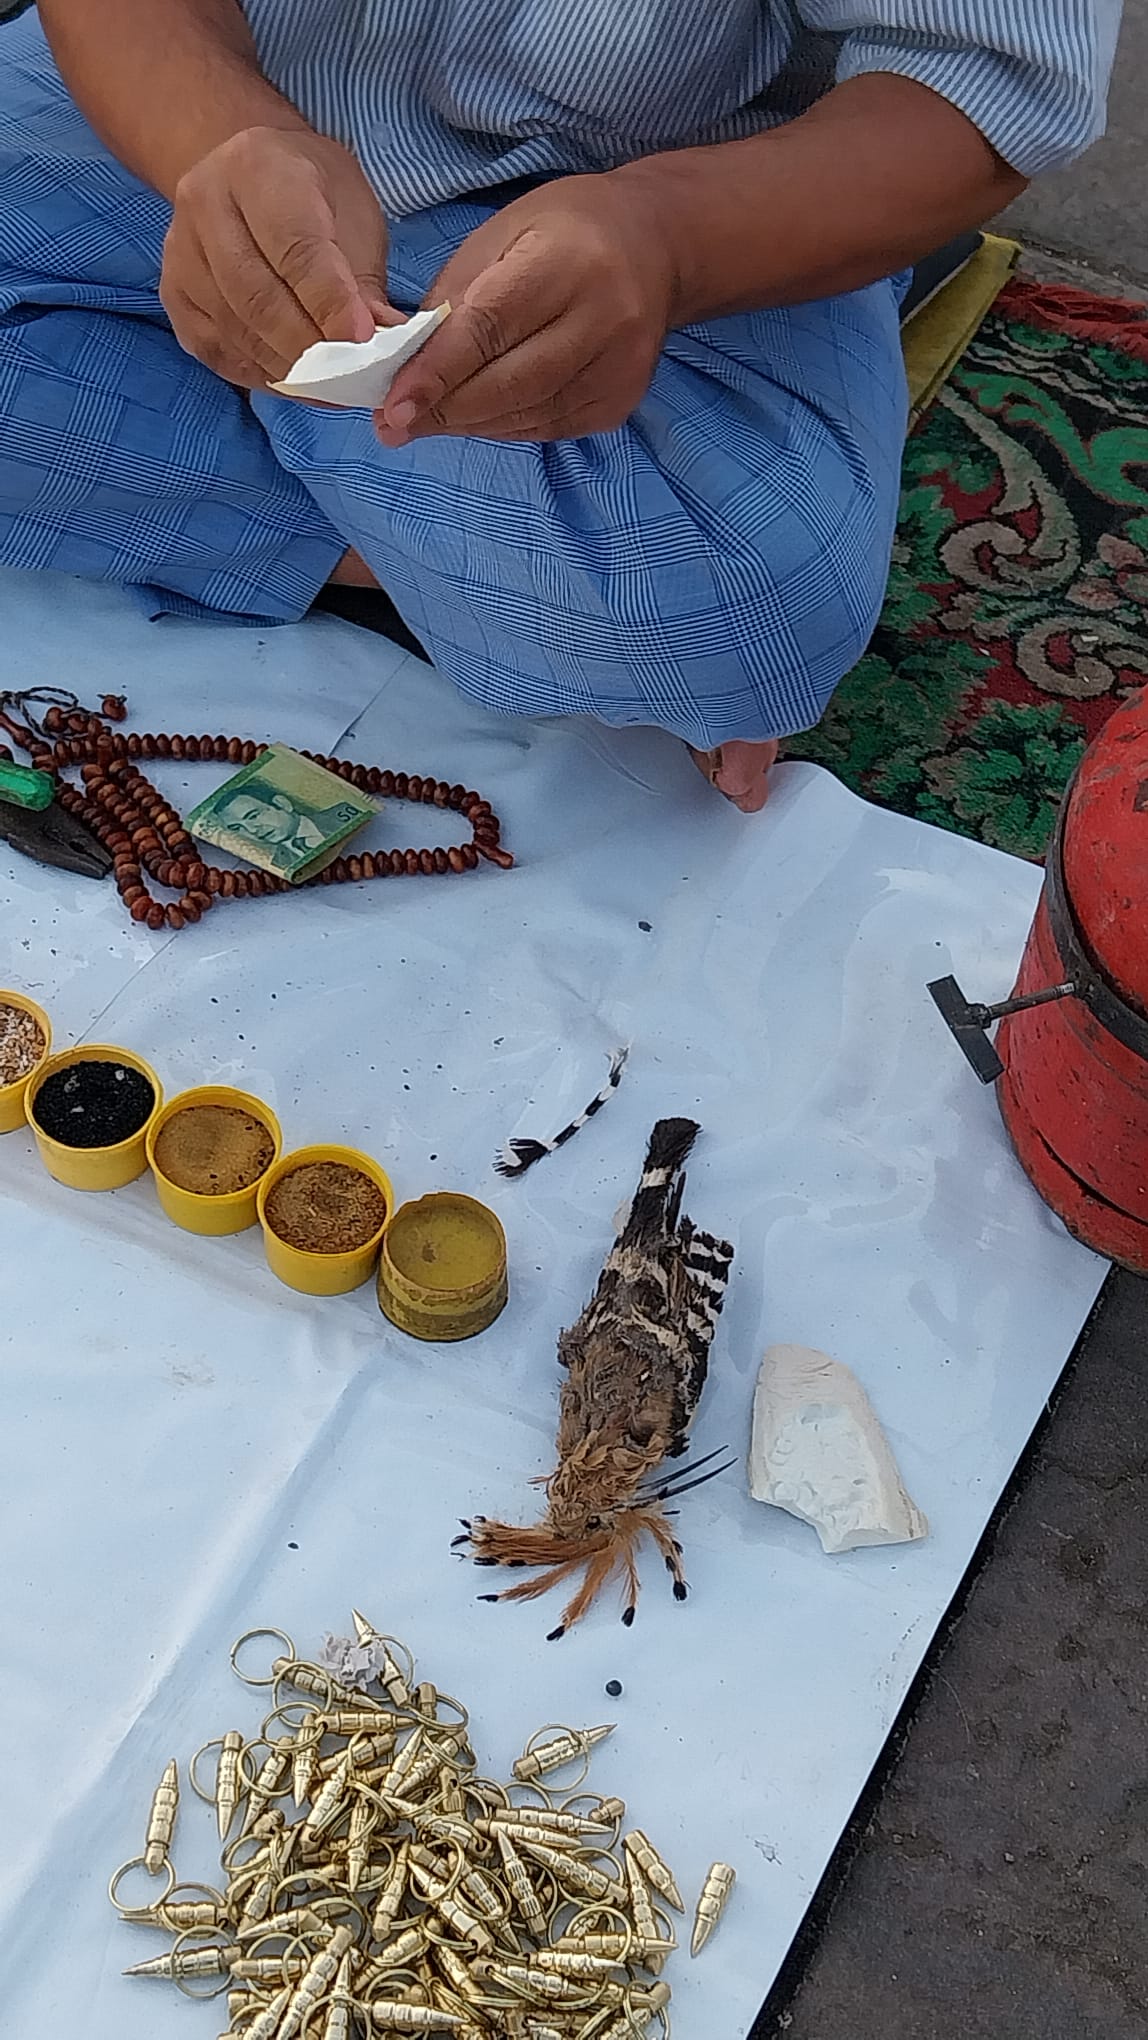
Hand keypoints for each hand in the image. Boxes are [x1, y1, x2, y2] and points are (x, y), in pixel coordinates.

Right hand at [161, 126, 398, 388]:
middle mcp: (205, 202)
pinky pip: (219, 351)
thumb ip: (364, 283)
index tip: (364, 342)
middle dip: (311, 348)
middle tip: (353, 378)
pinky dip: (263, 376)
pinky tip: (299, 384)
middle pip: (258, 297)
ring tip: (334, 388)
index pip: (294, 247)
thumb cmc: (314, 195)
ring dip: (290, 371)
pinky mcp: (174, 295)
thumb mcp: (354, 216)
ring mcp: (180, 251)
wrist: (249, 177)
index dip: (330, 302)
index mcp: (258, 166)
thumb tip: (385, 351)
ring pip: (236, 330)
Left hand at [377, 173, 678, 444]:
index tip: (392, 406)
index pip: (490, 329)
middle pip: (508, 384)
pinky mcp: (621, 400)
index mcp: (566, 262)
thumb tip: (404, 369)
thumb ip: (453, 300)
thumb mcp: (500, 236)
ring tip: (426, 421)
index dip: (437, 373)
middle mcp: (603, 317)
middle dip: (444, 410)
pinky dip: (502, 426)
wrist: (654, 246)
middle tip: (392, 425)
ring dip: (468, 423)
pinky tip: (476, 416)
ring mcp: (619, 366)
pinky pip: (547, 426)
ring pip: (526, 414)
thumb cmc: (564, 233)